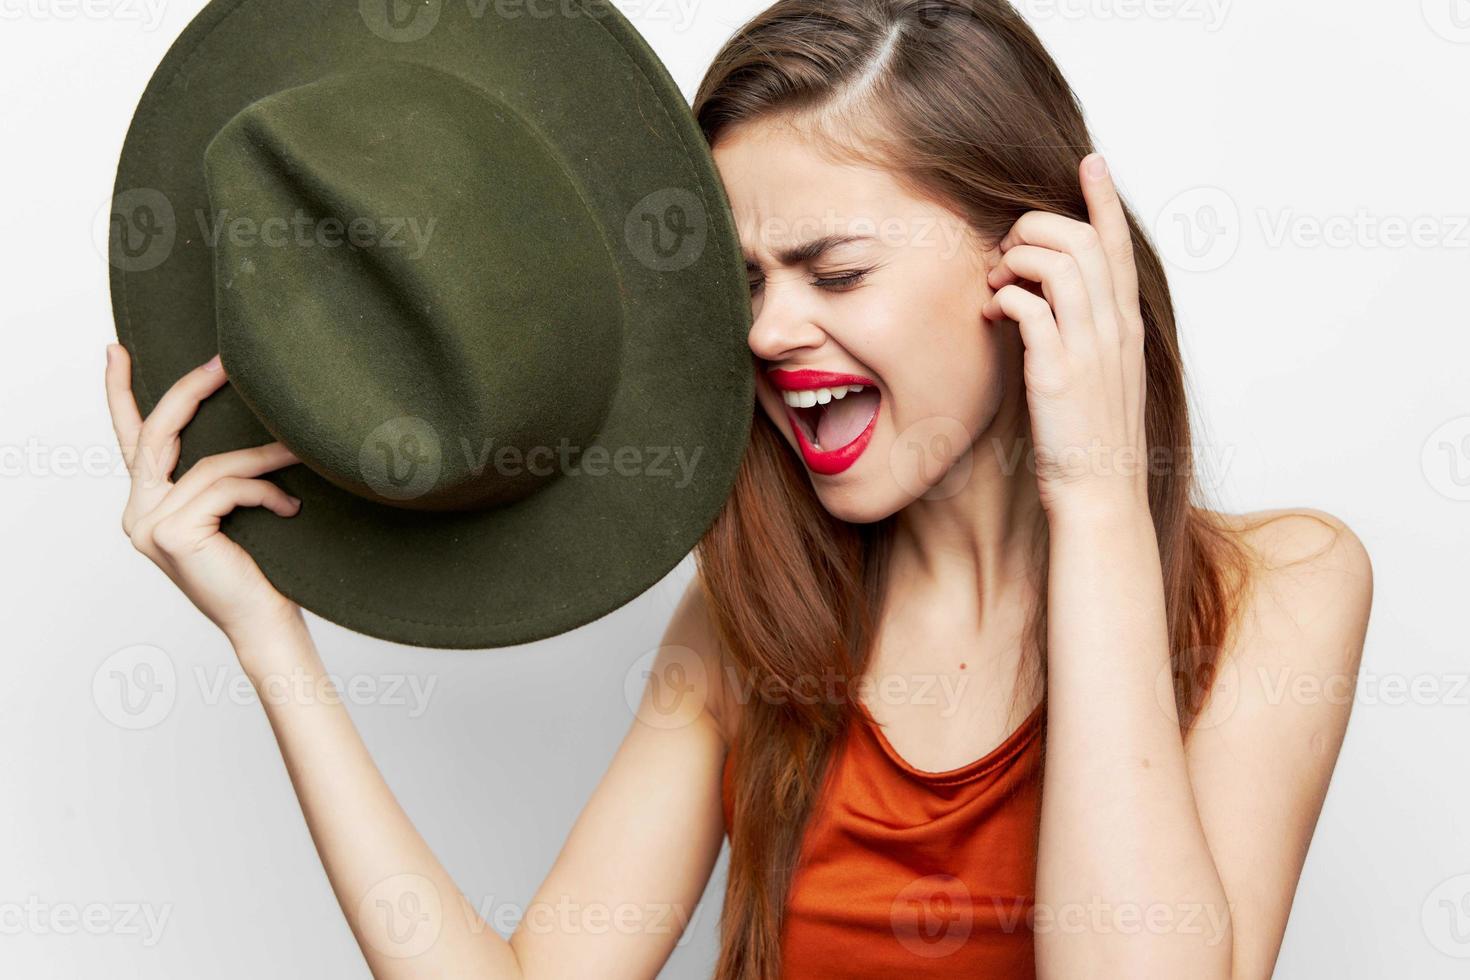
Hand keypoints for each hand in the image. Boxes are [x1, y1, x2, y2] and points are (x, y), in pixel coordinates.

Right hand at [106, 343, 303, 641]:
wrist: (267, 625)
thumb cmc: (263, 568)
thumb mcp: (235, 509)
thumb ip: (221, 474)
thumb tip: (253, 414)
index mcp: (148, 504)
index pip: (132, 439)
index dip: (120, 394)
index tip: (116, 350)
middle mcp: (137, 513)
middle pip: (159, 434)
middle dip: (193, 390)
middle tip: (225, 360)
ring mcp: (148, 524)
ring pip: (211, 465)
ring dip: (263, 458)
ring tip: (301, 454)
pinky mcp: (172, 532)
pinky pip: (225, 488)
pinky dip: (264, 492)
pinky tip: (290, 508)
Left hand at [981, 153, 1148, 521]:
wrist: (1100, 495)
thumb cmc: (1089, 441)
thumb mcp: (1096, 378)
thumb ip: (1079, 335)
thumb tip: (1040, 304)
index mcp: (1125, 327)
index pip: (1120, 247)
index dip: (1104, 200)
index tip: (1090, 162)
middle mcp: (1114, 329)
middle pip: (1083, 240)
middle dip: (1036, 227)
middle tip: (1006, 252)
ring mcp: (1090, 348)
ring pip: (1060, 262)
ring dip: (1018, 259)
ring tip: (996, 283)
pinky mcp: (1059, 372)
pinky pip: (1031, 308)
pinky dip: (1006, 298)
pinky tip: (991, 315)